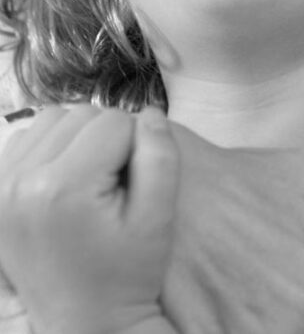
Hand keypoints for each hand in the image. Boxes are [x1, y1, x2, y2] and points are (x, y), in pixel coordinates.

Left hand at [0, 105, 179, 333]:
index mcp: (62, 187)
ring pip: (53, 118)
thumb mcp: (158, 217)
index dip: (139, 146)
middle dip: (109, 138)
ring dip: (79, 137)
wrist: (83, 319)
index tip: (138, 184)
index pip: (116, 122)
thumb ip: (160, 157)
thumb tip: (150, 113)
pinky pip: (26, 137)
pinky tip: (65, 180)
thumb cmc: (128, 271)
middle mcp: (20, 181)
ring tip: (91, 178)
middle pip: (83, 115)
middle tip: (116, 183)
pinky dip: (51, 147)